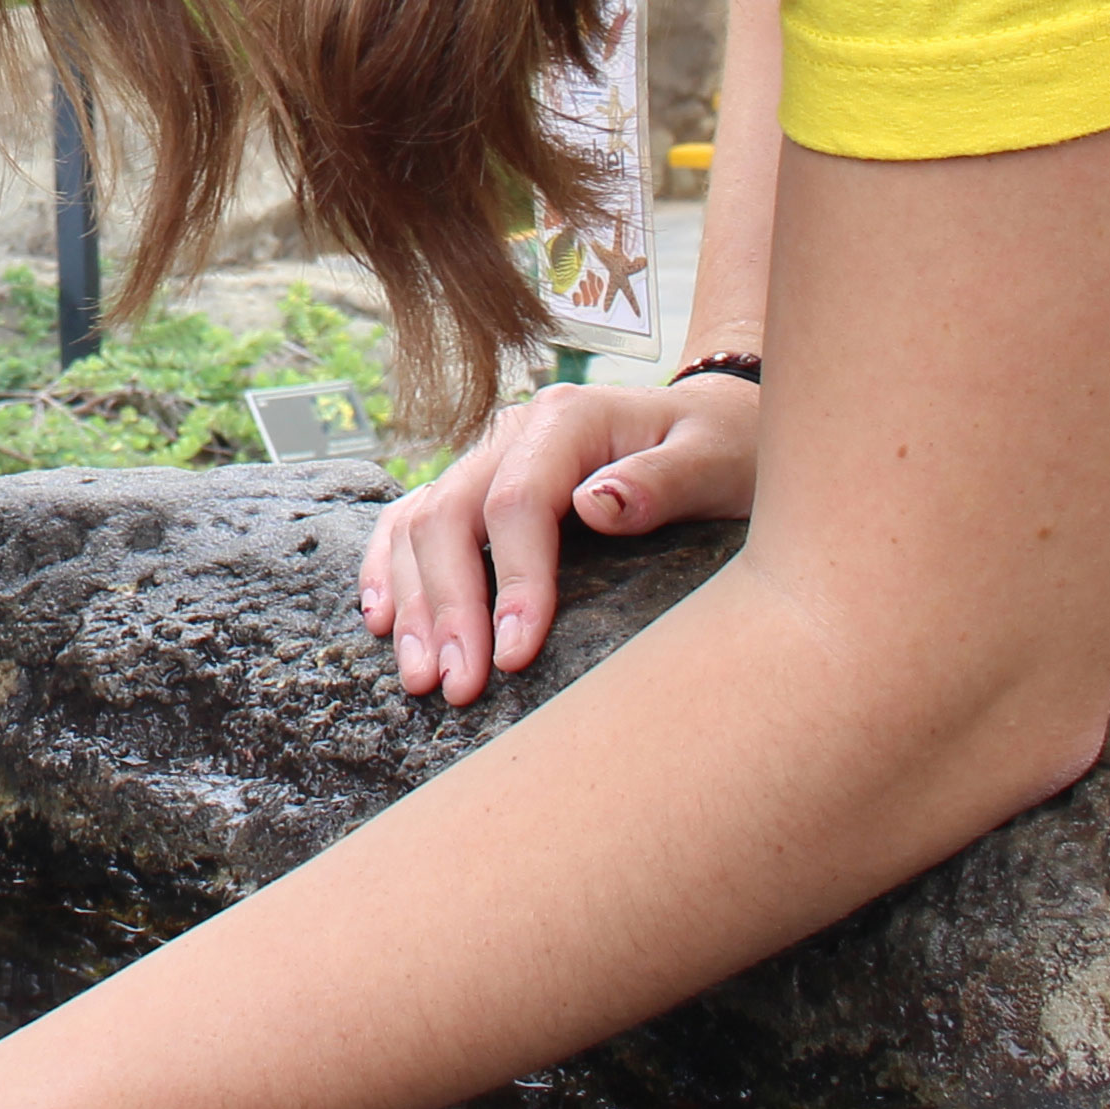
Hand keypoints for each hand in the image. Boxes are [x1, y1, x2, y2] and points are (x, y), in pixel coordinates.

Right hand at [361, 369, 758, 703]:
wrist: (714, 428)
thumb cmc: (725, 450)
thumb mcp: (720, 461)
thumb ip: (664, 482)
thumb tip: (595, 506)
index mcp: (569, 420)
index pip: (517, 503)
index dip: (511, 581)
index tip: (514, 656)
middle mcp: (513, 434)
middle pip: (451, 515)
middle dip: (448, 608)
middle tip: (457, 688)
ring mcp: (487, 460)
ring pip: (419, 523)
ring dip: (412, 603)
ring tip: (421, 678)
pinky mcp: (477, 490)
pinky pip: (412, 522)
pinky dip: (389, 570)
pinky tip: (384, 622)